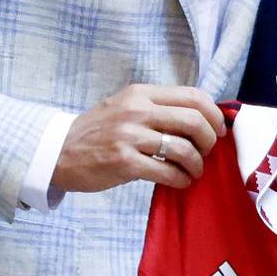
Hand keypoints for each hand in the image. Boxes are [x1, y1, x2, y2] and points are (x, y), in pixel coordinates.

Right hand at [51, 84, 224, 192]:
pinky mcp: (123, 162)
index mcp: (141, 93)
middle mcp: (137, 110)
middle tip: (207, 153)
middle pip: (194, 120)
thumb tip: (200, 119)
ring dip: (196, 164)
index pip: (193, 95)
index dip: (214, 114)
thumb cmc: (97, 131)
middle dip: (210, 140)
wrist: (58, 152)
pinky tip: (179, 182)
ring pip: (183, 148)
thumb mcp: (125, 106)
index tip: (218, 130)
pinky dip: (180, 180)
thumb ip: (157, 108)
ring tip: (193, 171)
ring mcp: (129, 136)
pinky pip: (166, 172)